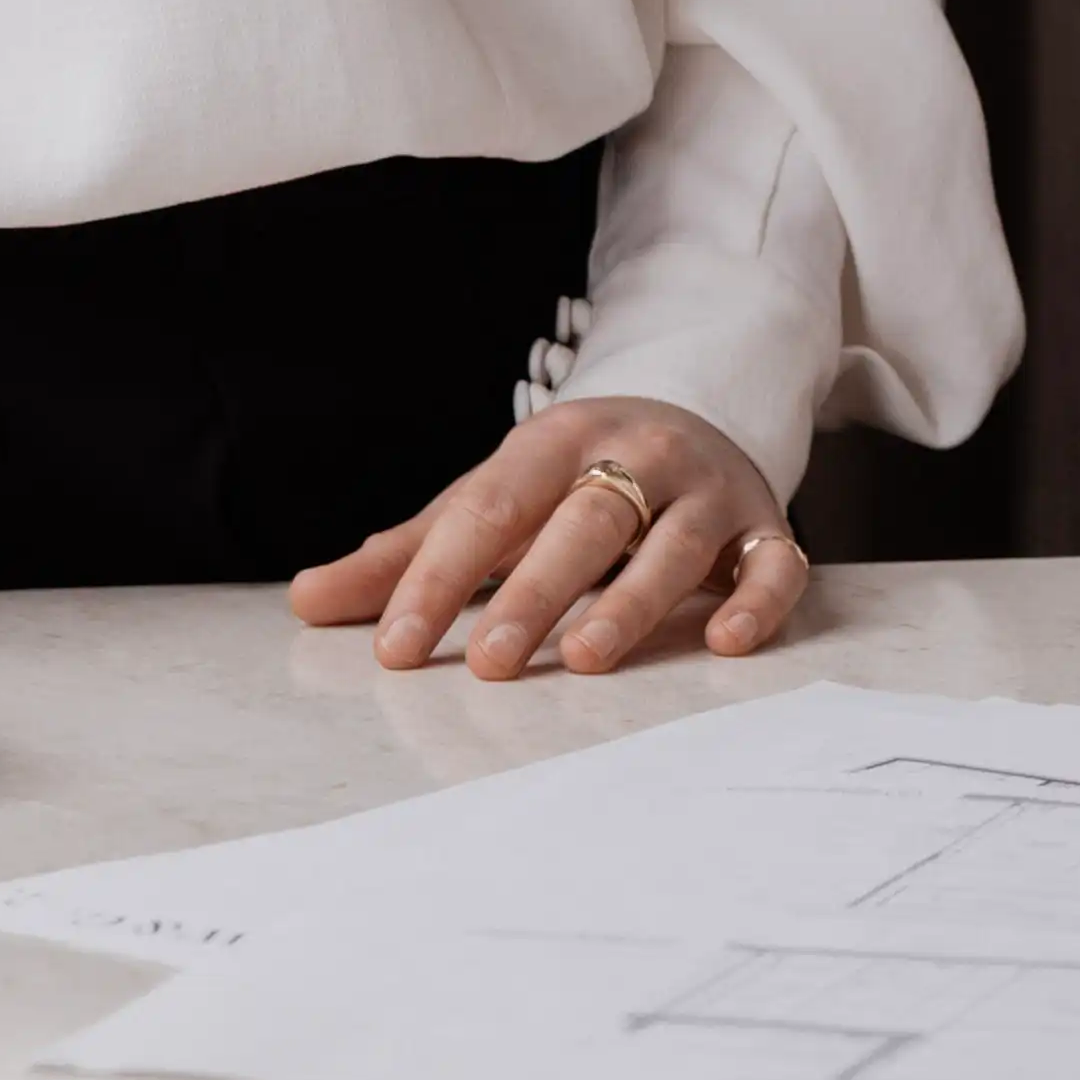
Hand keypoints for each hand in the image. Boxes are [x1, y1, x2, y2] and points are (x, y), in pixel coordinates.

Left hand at [292, 396, 806, 679]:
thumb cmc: (573, 480)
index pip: (491, 506)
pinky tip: (723, 641)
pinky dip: (757, 600)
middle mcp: (641, 454)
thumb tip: (305, 601)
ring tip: (585, 659)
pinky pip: (774, 562)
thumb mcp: (495, 498)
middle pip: (587, 519)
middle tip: (488, 663)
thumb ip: (410, 553)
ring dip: (632, 600)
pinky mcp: (766, 527)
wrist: (697, 416)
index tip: (395, 646)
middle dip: (535, 591)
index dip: (440, 577)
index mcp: (561, 440)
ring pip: (676, 541)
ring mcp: (710, 490)